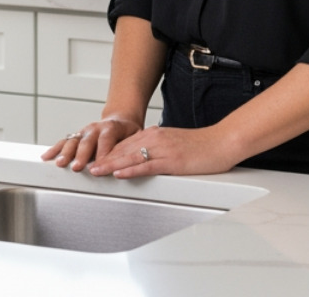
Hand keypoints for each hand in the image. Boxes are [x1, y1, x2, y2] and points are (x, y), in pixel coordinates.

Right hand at [40, 114, 142, 172]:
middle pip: (87, 142)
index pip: (107, 140)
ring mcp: (84, 132)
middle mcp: (95, 128)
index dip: (103, 153)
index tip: (100, 166)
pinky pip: (64, 142)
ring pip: (73, 141)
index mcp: (112, 127)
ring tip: (61, 163)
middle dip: (82, 155)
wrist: (120, 119)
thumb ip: (133, 148)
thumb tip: (135, 162)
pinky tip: (46, 156)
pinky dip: (55, 149)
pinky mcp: (76, 136)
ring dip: (66, 153)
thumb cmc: (129, 133)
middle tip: (78, 167)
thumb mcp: (137, 137)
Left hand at [87, 125, 239, 178]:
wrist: (223, 141)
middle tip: (85, 165)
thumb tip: (143, 157)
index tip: (93, 158)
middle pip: (123, 150)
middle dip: (102, 159)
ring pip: (130, 157)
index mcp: (155, 135)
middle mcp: (156, 139)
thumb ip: (157, 148)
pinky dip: (130, 170)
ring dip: (110, 165)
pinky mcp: (172, 161)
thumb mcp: (174, 143)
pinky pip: (147, 166)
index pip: (125, 144)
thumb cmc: (202, 145)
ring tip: (95, 171)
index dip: (107, 152)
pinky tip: (119, 174)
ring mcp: (163, 150)